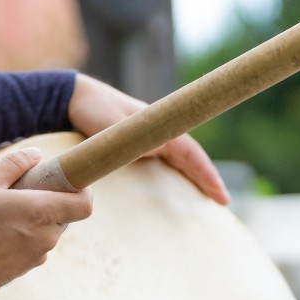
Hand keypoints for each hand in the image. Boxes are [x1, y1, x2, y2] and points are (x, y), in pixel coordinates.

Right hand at [0, 148, 93, 289]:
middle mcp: (47, 237)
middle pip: (62, 215)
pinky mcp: (25, 269)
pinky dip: (22, 238)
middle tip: (19, 195)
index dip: (82, 191)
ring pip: (46, 231)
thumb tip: (35, 155)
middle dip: (47, 203)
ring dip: (32, 221)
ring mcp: (37, 256)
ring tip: (1, 216)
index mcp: (42, 212)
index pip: (85, 204)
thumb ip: (14, 163)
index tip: (67, 182)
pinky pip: (32, 247)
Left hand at [67, 75, 230, 204]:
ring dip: (196, 177)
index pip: (190, 152)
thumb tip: (153, 152)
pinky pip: (166, 162)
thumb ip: (131, 139)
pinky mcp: (138, 146)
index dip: (206, 173)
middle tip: (224, 201)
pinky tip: (179, 187)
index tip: (220, 194)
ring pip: (181, 160)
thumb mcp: (111, 125)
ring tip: (210, 197)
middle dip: (208, 178)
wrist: (74, 98)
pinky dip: (179, 174)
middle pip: (191, 157)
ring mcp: (150, 139)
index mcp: (158, 126)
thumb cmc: (92, 109)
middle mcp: (159, 132)